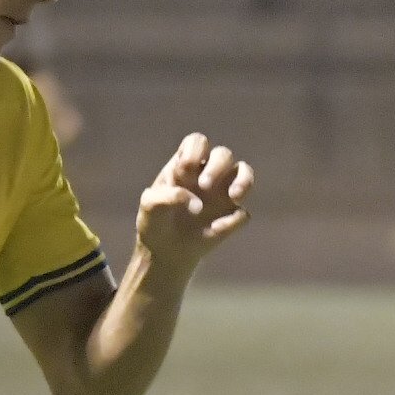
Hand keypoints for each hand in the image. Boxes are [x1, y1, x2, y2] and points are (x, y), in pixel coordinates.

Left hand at [134, 132, 254, 276]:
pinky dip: (232, 221)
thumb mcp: (150, 206)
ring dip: (244, 181)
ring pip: (244, 173)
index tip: (185, 170)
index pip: (198, 142)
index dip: (195, 151)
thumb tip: (196, 203)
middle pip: (224, 154)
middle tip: (204, 186)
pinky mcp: (232, 217)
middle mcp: (208, 173)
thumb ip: (167, 196)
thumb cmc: (155, 221)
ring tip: (234, 196)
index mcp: (186, 164)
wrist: (164, 252)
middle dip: (217, 167)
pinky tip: (214, 230)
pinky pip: (242, 213)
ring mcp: (223, 193)